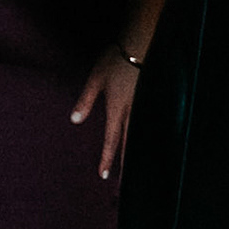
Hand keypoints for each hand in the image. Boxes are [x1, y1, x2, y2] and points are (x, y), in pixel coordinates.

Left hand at [70, 44, 139, 181]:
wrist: (142, 43)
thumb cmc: (116, 58)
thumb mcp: (95, 78)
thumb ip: (85, 100)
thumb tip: (74, 121)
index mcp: (117, 108)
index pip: (111, 139)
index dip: (106, 158)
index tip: (103, 176)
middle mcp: (133, 111)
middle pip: (129, 144)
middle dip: (125, 165)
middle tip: (123, 185)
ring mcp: (146, 106)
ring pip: (141, 137)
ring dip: (138, 156)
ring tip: (137, 173)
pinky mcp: (154, 100)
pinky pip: (151, 125)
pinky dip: (150, 140)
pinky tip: (150, 147)